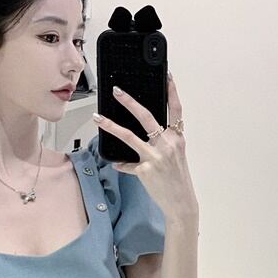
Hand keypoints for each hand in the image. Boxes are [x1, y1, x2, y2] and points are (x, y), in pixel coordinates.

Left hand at [93, 74, 197, 221]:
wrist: (181, 201)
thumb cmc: (177, 178)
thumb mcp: (175, 156)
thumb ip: (163, 142)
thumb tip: (146, 135)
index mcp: (177, 138)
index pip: (176, 109)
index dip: (172, 91)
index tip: (166, 76)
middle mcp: (167, 144)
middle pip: (147, 116)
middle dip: (130, 102)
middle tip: (116, 91)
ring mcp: (155, 157)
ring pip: (128, 136)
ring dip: (110, 125)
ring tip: (97, 117)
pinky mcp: (145, 170)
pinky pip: (127, 164)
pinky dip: (121, 165)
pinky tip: (117, 165)